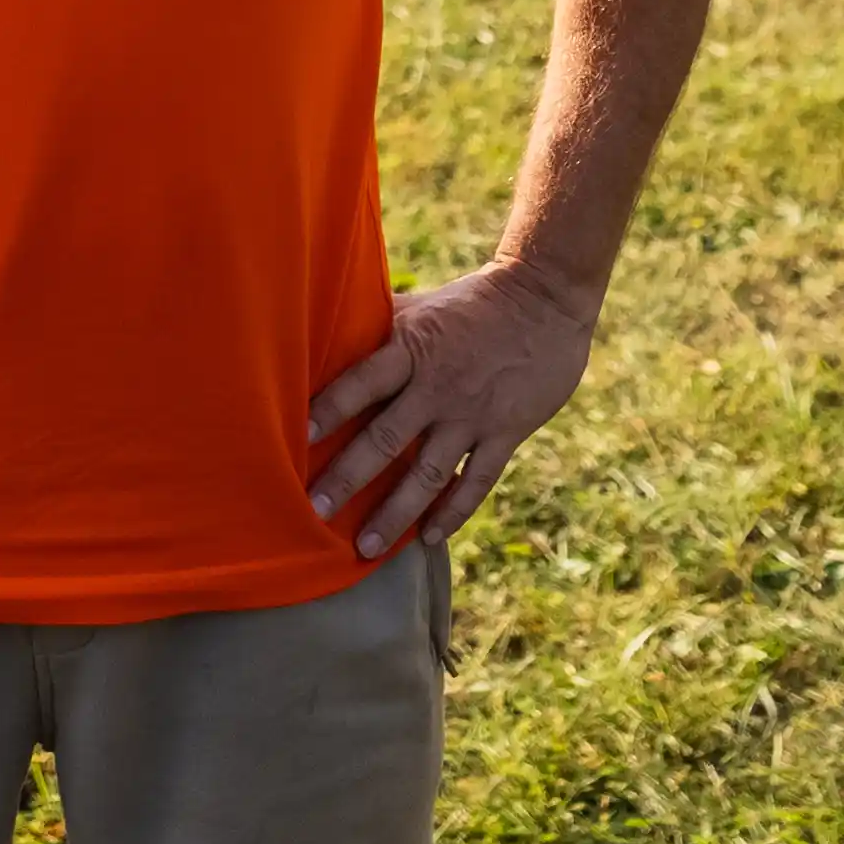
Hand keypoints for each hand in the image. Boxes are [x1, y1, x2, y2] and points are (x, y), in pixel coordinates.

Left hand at [303, 257, 596, 558]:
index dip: (330, 409)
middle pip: (386, 438)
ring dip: (395, 512)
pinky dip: (452, 512)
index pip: (362, 382)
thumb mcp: (422, 308)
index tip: (296, 438)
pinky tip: (428, 538)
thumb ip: (380, 329)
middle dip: (348, 478)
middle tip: (315, 512)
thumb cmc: (472, 301)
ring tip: (367, 548)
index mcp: (413, 348)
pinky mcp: (506, 432)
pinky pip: (476, 481)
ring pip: (428, 473)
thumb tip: (326, 337)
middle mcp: (438, 385)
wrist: (546, 296)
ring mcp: (473, 414)